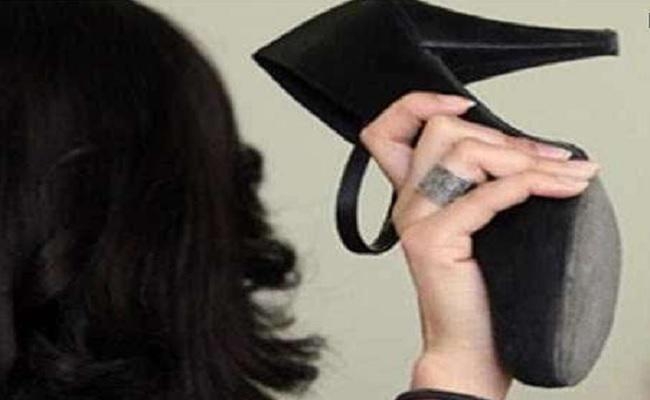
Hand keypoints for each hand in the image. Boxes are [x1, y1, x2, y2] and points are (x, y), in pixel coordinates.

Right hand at [359, 92, 598, 399]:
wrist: (471, 343)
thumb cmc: (481, 286)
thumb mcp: (478, 222)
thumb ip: (482, 182)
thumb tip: (522, 147)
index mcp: (413, 192)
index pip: (388, 129)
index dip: (418, 105)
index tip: (462, 106)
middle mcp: (407, 200)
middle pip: (442, 131)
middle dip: (505, 138)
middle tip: (549, 159)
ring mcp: (414, 219)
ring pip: (463, 152)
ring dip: (525, 159)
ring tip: (566, 176)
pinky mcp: (431, 240)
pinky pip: (485, 195)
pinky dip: (527, 185)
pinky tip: (557, 188)